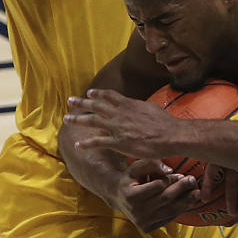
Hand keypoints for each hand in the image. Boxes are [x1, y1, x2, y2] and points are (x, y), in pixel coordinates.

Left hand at [64, 89, 180, 158]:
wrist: (171, 135)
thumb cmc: (165, 122)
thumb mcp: (151, 108)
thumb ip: (139, 107)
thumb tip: (135, 105)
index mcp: (129, 105)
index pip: (109, 96)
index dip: (98, 94)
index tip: (89, 92)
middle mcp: (120, 114)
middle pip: (96, 106)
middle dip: (82, 103)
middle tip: (70, 101)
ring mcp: (118, 128)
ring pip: (93, 121)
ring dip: (78, 119)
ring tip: (66, 119)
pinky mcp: (119, 142)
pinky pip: (99, 142)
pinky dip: (87, 143)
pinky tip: (79, 144)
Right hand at [112, 159, 204, 231]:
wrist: (119, 197)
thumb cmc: (131, 178)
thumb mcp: (137, 166)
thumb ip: (152, 164)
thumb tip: (169, 170)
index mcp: (130, 195)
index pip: (156, 186)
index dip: (170, 180)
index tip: (182, 174)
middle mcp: (136, 211)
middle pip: (165, 199)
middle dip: (181, 189)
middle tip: (193, 180)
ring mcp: (142, 222)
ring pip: (169, 211)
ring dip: (186, 201)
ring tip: (197, 192)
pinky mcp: (148, 228)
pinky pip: (168, 218)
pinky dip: (180, 209)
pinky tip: (189, 201)